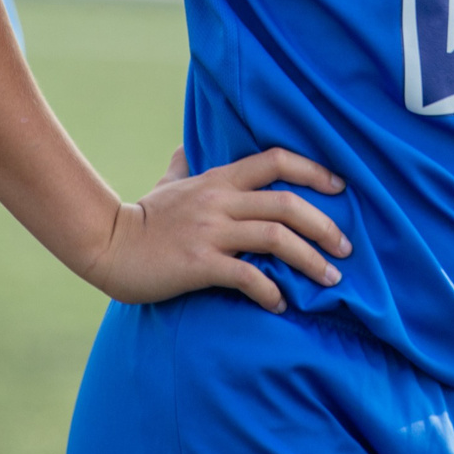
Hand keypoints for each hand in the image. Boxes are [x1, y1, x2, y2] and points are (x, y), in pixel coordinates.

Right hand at [85, 147, 350, 312]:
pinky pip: (247, 276)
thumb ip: (182, 166)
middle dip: (324, 225)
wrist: (107, 246)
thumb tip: (184, 149)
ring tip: (331, 280)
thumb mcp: (166, 184)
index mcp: (218, 179)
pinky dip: (271, 291)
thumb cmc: (141, 218)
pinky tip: (281, 304)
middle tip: (346, 248)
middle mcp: (219, 201)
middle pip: (286, 203)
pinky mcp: (199, 264)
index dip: (313, 169)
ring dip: (310, 260)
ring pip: (276, 238)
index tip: (340, 187)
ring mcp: (210, 232)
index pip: (275, 161)